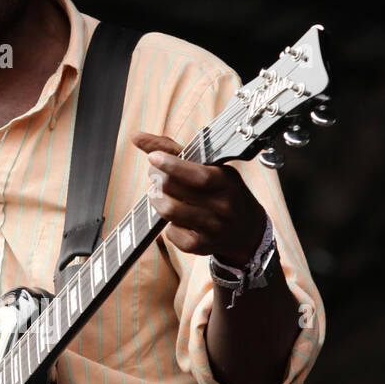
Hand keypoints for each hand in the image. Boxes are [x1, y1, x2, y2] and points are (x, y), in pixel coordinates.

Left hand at [132, 132, 267, 265]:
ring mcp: (213, 228)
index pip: (196, 175)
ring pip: (170, 212)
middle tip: (155, 176)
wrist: (248, 231)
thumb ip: (175, 150)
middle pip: (174, 190)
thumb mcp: (211, 167)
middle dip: (157, 180)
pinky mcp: (202, 246)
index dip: (171, 165)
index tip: (152, 158)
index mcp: (225, 182)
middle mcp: (221, 205)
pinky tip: (174, 219)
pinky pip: (172, 234)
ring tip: (157, 195)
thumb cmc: (224, 192)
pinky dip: (167, 225)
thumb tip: (137, 137)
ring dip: (156, 200)